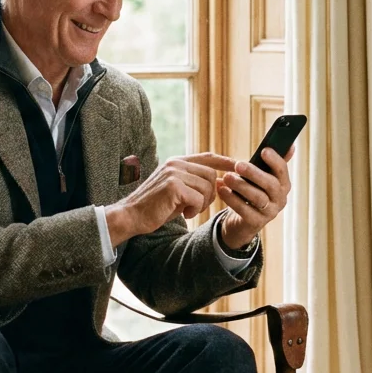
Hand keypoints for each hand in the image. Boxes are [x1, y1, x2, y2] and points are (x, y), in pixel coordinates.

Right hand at [106, 152, 238, 243]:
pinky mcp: (173, 186)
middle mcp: (176, 163)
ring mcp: (174, 173)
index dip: (225, 161)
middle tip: (197, 207)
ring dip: (202, 203)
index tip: (240, 166)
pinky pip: (198, 198)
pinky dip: (195, 210)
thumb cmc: (155, 207)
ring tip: (188, 210)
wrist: (131, 216)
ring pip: (207, 187)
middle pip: (211, 174)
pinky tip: (184, 214)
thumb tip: (222, 181)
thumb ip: (196, 183)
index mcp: (177, 162)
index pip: (208, 156)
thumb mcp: (178, 191)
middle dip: (211, 194)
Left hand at [216, 146, 294, 249]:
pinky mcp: (256, 223)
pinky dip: (232, 199)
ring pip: (258, 198)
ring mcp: (270, 213)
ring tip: (226, 177)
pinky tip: (221, 189)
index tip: (264, 151)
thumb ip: (271, 163)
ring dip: (241, 186)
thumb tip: (290, 145)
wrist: (241, 220)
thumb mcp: (260, 177)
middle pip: (271, 185)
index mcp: (283, 184)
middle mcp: (280, 199)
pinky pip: (245, 211)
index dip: (275, 160)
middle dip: (254, 173)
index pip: (283, 171)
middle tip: (238, 165)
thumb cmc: (252, 192)